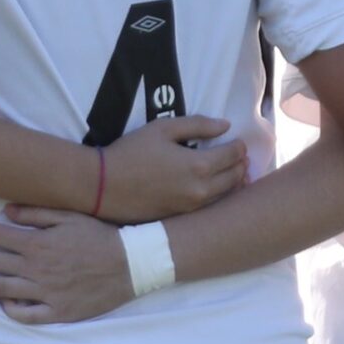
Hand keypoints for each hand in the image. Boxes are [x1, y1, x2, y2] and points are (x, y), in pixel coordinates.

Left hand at [0, 206, 132, 324]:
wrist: (131, 264)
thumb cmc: (99, 235)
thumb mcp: (69, 216)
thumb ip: (35, 213)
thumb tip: (5, 211)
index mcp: (38, 244)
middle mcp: (37, 269)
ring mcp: (46, 293)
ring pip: (1, 290)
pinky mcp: (58, 312)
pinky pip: (27, 315)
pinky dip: (12, 310)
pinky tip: (0, 303)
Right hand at [97, 114, 247, 221]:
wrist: (103, 186)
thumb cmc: (131, 152)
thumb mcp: (162, 129)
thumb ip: (197, 125)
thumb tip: (225, 125)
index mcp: (200, 166)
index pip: (234, 155)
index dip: (239, 146)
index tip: (237, 141)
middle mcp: (201, 190)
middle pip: (235, 177)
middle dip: (240, 164)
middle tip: (238, 157)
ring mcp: (192, 208)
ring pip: (226, 196)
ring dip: (232, 183)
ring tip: (230, 172)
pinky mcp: (181, 218)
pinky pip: (209, 207)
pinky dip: (217, 197)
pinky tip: (211, 189)